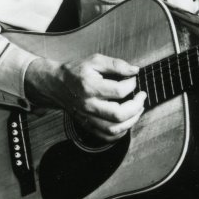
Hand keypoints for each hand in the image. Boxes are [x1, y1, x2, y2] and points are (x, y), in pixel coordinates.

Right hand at [29, 52, 145, 143]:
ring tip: (137, 109)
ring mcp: (87, 118)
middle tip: (141, 96)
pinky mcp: (87, 125)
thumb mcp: (94, 61)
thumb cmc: (77, 72)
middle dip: (136, 106)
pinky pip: (107, 137)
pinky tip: (126, 121)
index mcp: (90, 87)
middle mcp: (88, 105)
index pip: (119, 91)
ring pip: (114, 129)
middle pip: (118, 114)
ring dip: (132, 121)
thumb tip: (135, 71)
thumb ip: (116, 64)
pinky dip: (120, 132)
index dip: (132, 84)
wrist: (56, 85)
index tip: (132, 79)